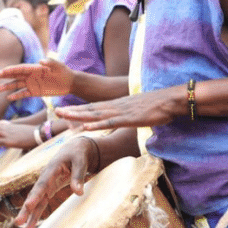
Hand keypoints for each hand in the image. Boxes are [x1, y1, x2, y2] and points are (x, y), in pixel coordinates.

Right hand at [0, 58, 74, 99]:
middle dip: (4, 75)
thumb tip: (41, 60)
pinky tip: (8, 98)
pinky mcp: (35, 91)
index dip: (10, 70)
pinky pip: (23, 94)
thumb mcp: (59, 66)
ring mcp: (32, 83)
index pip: (20, 68)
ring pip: (17, 85)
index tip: (1, 71)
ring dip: (7, 87)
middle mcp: (31, 75)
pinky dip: (16, 95)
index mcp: (34, 68)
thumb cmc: (64, 71)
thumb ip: (50, 63)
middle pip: (15, 75)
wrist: (70, 82)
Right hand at [15, 136, 97, 227]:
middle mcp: (46, 177)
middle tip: (18, 221)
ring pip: (36, 200)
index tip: (28, 205)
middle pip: (34, 194)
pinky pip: (41, 202)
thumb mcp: (81, 162)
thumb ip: (78, 177)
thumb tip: (79, 193)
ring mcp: (46, 183)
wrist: (75, 148)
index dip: (36, 194)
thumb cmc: (78, 154)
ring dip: (30, 214)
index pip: (43, 183)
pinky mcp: (49, 189)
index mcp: (52, 167)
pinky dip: (36, 212)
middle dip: (26, 208)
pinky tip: (31, 224)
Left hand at [55, 87, 181, 129]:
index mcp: (117, 105)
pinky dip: (97, 125)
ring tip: (64, 116)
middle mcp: (116, 106)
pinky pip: (110, 123)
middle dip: (73, 111)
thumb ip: (129, 114)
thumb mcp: (138, 110)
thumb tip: (124, 119)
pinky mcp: (129, 119)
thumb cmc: (157, 106)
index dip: (79, 109)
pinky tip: (86, 127)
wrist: (171, 100)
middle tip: (57, 112)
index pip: (94, 107)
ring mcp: (122, 112)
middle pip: (90, 109)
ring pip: (96, 115)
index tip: (65, 111)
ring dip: (79, 116)